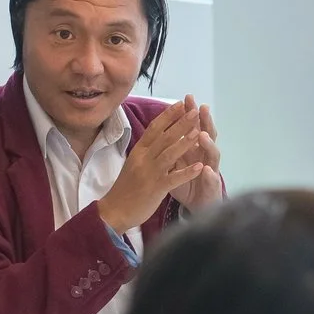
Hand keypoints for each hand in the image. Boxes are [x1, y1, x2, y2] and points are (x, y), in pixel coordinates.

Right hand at [97, 98, 213, 233]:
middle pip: (164, 137)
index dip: (168, 115)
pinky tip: (200, 167)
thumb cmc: (126, 187)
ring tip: (199, 131)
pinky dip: (187, 172)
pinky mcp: (156, 188)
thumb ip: (146, 150)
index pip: (155, 128)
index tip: (181, 104)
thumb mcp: (133, 163)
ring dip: (186, 142)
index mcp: (139, 151)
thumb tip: (158, 136)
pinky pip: (174, 178)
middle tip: (195, 110)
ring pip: (170, 154)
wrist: (114, 210)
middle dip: (181, 123)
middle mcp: (144, 158)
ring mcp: (150, 173)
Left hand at [169, 102, 223, 211]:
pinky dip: (209, 175)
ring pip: (213, 155)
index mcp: (195, 149)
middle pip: (208, 135)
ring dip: (208, 145)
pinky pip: (212, 181)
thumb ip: (172, 146)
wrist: (196, 206)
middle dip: (205, 122)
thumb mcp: (175, 162)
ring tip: (201, 135)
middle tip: (202, 108)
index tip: (186, 98)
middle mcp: (206, 156)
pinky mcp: (212, 188)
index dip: (191, 114)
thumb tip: (162, 126)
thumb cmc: (185, 184)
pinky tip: (207, 170)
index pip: (195, 127)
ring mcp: (212, 171)